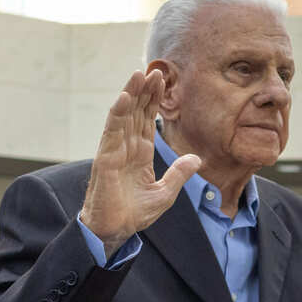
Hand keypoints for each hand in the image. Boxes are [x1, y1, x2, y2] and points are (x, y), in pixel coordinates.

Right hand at [80, 70, 201, 257]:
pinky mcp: (105, 158)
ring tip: (138, 73)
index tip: (162, 81)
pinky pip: (111, 131)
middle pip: (135, 112)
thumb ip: (179, 175)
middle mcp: (125, 147)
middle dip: (144, 91)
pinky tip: (126, 97)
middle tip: (154, 70)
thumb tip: (196, 159)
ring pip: (122, 115)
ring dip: (131, 93)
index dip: (154, 100)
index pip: (147, 120)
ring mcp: (114, 150)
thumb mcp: (165, 194)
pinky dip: (118, 113)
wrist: (114, 231)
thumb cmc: (133, 214)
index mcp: (139, 153)